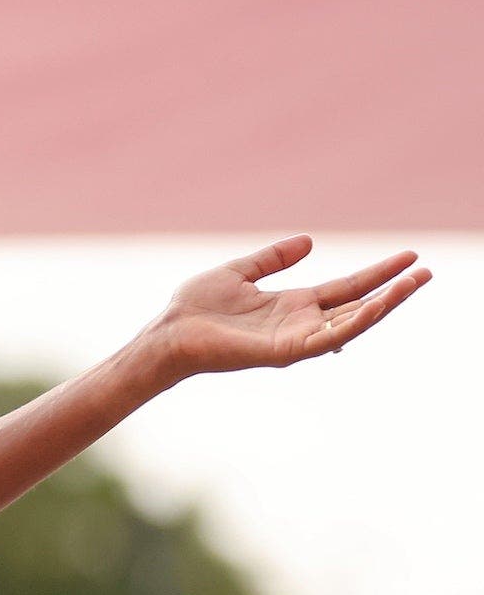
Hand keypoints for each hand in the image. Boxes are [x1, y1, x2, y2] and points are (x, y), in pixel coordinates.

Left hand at [147, 235, 429, 379]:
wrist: (168, 333)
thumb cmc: (194, 308)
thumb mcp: (239, 272)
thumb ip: (272, 258)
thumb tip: (309, 241)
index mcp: (293, 305)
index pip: (347, 289)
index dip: (378, 275)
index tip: (408, 257)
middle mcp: (300, 324)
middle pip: (359, 306)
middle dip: (394, 291)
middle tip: (426, 271)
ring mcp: (295, 339)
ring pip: (352, 323)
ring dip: (385, 305)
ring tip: (414, 283)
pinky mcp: (284, 352)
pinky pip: (328, 337)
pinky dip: (356, 322)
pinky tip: (379, 304)